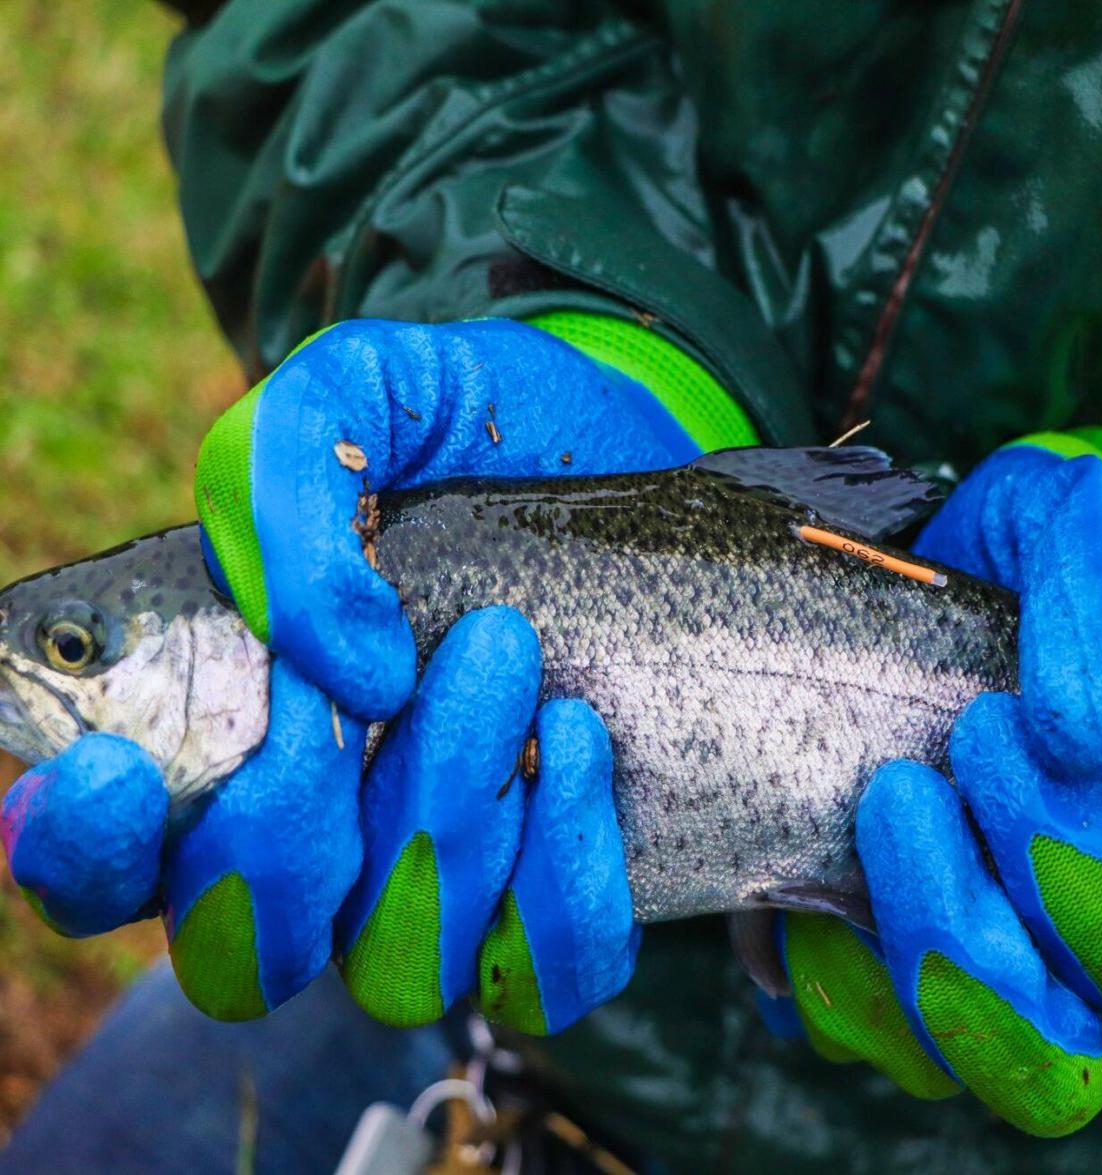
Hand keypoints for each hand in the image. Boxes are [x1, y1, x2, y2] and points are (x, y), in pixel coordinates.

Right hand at [4, 317, 753, 1024]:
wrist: (616, 434)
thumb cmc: (457, 429)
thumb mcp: (350, 399)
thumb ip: (279, 485)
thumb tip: (347, 667)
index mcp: (213, 744)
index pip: (97, 876)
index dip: (81, 855)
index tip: (113, 767)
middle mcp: (315, 839)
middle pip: (241, 950)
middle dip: (288, 823)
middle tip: (375, 675)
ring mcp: (440, 879)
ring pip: (396, 963)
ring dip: (445, 819)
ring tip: (504, 652)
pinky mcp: (562, 884)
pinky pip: (546, 972)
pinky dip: (559, 878)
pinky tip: (573, 740)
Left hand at [776, 431, 1101, 1135]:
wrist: (917, 573)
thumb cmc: (1027, 562)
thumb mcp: (1079, 526)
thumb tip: (1088, 734)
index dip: (1091, 881)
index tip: (995, 731)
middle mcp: (1075, 955)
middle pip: (1054, 1047)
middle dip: (971, 925)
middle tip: (902, 784)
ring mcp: (971, 976)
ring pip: (940, 1056)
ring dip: (889, 945)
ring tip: (859, 809)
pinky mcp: (868, 969)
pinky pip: (840, 1020)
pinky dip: (805, 955)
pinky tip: (790, 860)